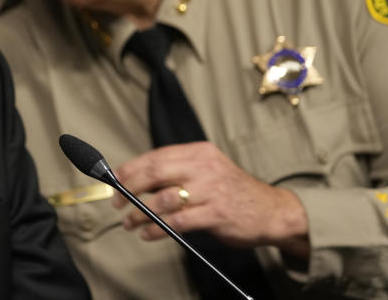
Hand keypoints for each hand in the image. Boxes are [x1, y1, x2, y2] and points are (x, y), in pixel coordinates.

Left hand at [112, 142, 309, 258]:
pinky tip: (148, 234)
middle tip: (116, 203)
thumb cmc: (233, 192)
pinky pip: (177, 222)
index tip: (116, 180)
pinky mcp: (216, 214)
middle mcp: (204, 167)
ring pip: (162, 200)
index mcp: (199, 152)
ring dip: (139, 213)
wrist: (272, 211)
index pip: (156, 156)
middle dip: (129, 188)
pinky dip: (157, 229)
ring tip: (130, 223)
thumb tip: (139, 178)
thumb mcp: (209, 170)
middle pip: (155, 173)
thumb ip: (179, 171)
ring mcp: (210, 190)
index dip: (131, 168)